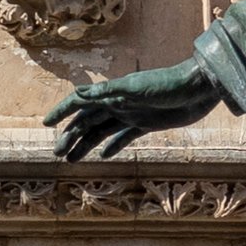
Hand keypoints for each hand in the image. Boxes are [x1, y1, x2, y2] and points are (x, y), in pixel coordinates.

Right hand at [50, 59, 219, 161]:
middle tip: (56, 154)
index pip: (80, 103)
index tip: (46, 124)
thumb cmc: (168, 85)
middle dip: (70, 136)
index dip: (62, 112)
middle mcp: (118, 104)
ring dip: (86, 144)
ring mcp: (132, 114)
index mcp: (112, 94)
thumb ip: (106, 92)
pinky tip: (103, 157)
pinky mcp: (146, 124)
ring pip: (102, 131)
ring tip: (71, 159)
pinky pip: (123, 137)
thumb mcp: (134, 89)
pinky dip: (112, 146)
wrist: (199, 89)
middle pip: (88, 121)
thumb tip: (77, 93)